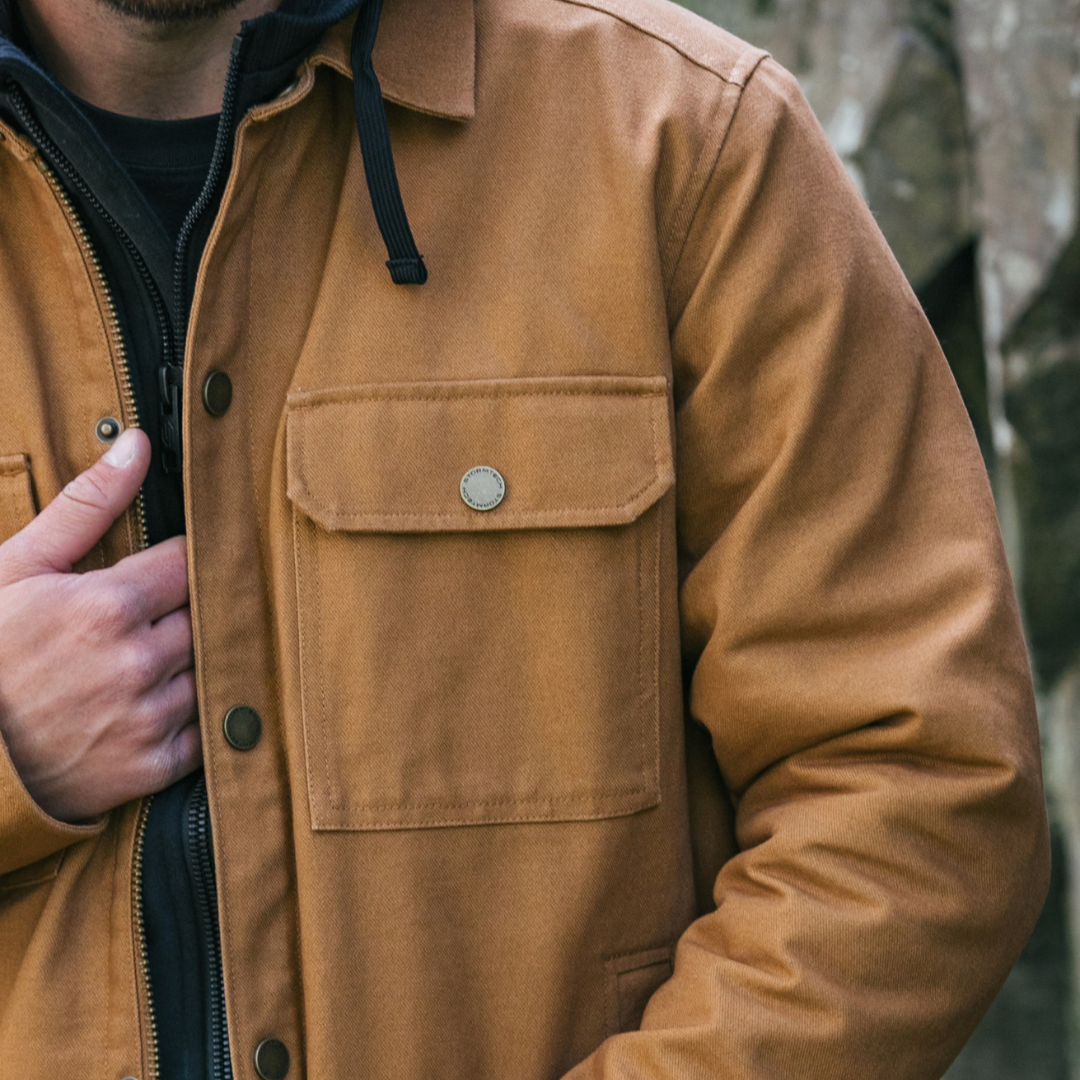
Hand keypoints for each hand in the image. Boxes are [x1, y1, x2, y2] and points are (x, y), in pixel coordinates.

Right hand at [0, 429, 200, 821]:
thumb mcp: (21, 567)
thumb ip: (87, 504)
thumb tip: (137, 443)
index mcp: (109, 606)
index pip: (191, 564)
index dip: (182, 564)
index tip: (167, 571)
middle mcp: (138, 661)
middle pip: (206, 616)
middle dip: (184, 612)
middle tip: (149, 620)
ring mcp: (148, 718)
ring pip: (210, 669)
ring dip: (189, 663)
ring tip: (140, 665)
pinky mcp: (152, 767)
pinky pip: (204, 730)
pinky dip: (189, 717)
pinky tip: (149, 708)